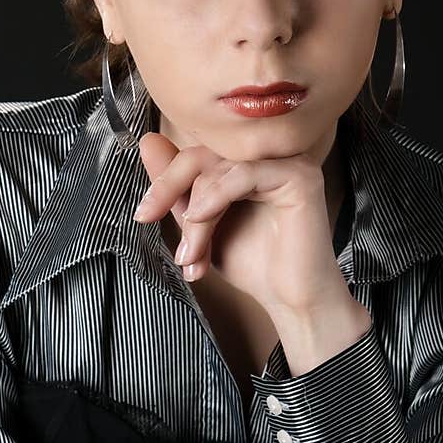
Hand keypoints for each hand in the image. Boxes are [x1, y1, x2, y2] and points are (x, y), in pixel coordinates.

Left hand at [131, 130, 345, 317]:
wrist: (289, 300)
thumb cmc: (253, 264)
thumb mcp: (201, 223)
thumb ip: (178, 188)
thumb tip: (148, 141)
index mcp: (246, 162)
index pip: (195, 154)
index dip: (164, 180)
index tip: (142, 214)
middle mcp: (268, 155)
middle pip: (202, 155)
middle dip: (169, 189)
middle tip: (149, 219)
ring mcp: (286, 161)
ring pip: (218, 169)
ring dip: (195, 214)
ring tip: (192, 253)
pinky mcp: (299, 175)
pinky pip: (244, 173)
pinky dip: (215, 197)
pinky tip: (201, 220)